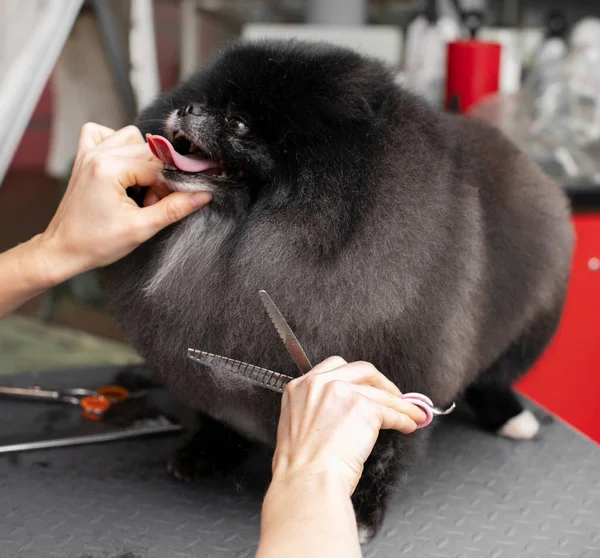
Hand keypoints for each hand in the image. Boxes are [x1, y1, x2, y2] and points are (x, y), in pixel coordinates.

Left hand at [39, 123, 211, 280]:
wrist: (63, 250)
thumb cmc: (96, 243)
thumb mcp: (141, 228)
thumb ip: (174, 208)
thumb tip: (203, 195)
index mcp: (109, 168)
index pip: (158, 166)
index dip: (168, 187)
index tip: (164, 206)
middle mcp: (98, 154)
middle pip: (149, 150)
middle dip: (156, 176)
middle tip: (149, 203)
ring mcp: (89, 152)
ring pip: (131, 137)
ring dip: (141, 160)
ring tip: (136, 188)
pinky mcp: (84, 156)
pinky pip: (105, 134)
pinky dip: (118, 145)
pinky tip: (122, 168)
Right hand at [271, 357, 426, 494]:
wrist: (307, 480)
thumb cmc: (300, 466)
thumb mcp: (297, 424)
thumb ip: (316, 408)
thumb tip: (345, 410)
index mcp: (300, 386)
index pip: (334, 367)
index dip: (356, 377)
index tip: (367, 385)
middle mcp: (320, 383)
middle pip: (361, 370)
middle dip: (381, 382)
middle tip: (392, 394)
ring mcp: (343, 393)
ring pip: (380, 394)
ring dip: (400, 405)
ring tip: (411, 414)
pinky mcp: (364, 408)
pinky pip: (391, 412)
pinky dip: (404, 418)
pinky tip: (408, 424)